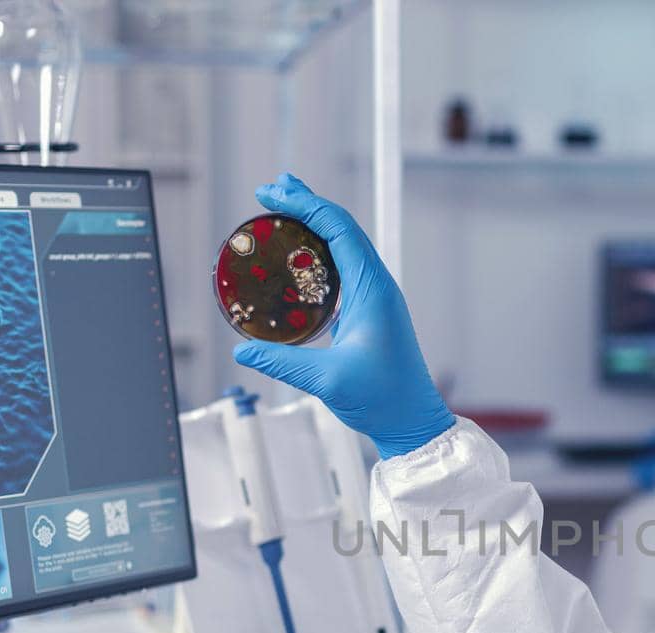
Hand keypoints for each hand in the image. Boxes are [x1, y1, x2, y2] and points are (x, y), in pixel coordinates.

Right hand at [233, 174, 455, 459]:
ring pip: (343, 247)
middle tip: (272, 189)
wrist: (412, 422)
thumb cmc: (383, 400)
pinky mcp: (369, 312)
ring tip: (283, 210)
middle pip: (341, 229)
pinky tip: (297, 258)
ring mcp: (375, 298)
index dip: (304, 205)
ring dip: (313, 226)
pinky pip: (342, 270)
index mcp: (373, 289)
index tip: (271, 194)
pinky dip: (318, 254)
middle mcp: (377, 286)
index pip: (338, 229)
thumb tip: (242, 352)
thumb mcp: (327, 380)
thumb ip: (282, 363)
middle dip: (307, 205)